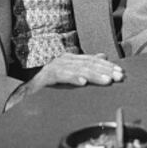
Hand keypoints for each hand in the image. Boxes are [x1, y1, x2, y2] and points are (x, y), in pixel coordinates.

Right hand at [5, 52, 122, 110]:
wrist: (26, 92)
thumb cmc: (50, 83)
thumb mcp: (70, 72)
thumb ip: (85, 64)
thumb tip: (103, 56)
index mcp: (71, 58)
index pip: (93, 61)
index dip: (107, 66)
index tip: (120, 73)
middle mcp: (64, 59)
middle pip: (89, 64)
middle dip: (105, 71)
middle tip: (118, 77)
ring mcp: (55, 66)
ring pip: (79, 70)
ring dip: (94, 75)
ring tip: (107, 81)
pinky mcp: (47, 76)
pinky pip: (62, 76)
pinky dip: (73, 78)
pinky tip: (83, 82)